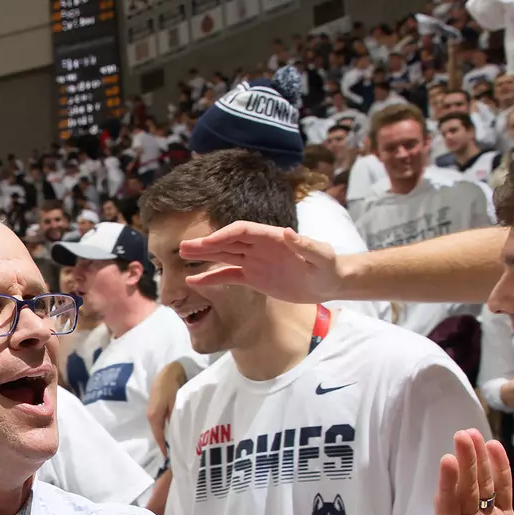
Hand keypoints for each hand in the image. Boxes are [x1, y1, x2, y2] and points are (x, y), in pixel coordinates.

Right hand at [147, 361, 188, 455]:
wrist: (168, 372)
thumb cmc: (172, 387)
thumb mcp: (175, 404)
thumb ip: (174, 419)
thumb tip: (176, 434)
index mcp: (154, 417)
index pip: (159, 437)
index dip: (164, 447)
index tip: (169, 458)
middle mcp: (151, 416)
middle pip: (158, 434)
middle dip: (164, 443)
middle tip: (174, 453)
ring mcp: (152, 412)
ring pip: (159, 428)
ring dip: (165, 436)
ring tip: (174, 444)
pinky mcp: (156, 408)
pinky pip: (160, 422)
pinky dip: (166, 428)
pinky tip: (172, 430)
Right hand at [177, 222, 342, 305]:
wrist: (330, 283)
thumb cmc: (329, 267)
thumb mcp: (322, 256)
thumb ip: (306, 245)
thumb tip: (288, 232)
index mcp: (273, 237)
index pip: (243, 231)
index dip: (224, 235)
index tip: (207, 242)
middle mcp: (260, 247)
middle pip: (229, 241)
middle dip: (207, 244)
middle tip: (184, 247)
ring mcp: (255, 261)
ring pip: (225, 255)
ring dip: (205, 256)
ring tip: (183, 256)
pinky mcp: (254, 277)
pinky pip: (229, 276)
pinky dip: (212, 278)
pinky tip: (194, 280)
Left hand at [404, 429, 513, 514]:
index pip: (447, 506)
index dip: (448, 484)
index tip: (447, 461)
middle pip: (465, 488)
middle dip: (465, 462)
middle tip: (463, 435)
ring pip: (483, 485)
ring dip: (480, 460)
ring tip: (476, 434)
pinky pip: (503, 493)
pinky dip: (502, 471)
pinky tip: (497, 449)